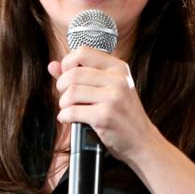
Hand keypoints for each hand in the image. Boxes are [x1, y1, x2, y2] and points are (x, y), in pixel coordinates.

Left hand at [49, 46, 162, 168]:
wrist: (142, 140)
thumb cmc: (123, 114)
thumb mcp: (108, 89)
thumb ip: (80, 75)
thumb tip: (52, 65)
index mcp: (118, 68)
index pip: (83, 52)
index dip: (67, 63)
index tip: (67, 77)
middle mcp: (118, 79)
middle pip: (73, 73)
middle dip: (62, 86)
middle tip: (66, 97)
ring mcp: (113, 97)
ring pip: (71, 92)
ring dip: (63, 103)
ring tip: (69, 108)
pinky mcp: (106, 116)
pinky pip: (72, 111)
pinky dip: (65, 116)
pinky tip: (69, 118)